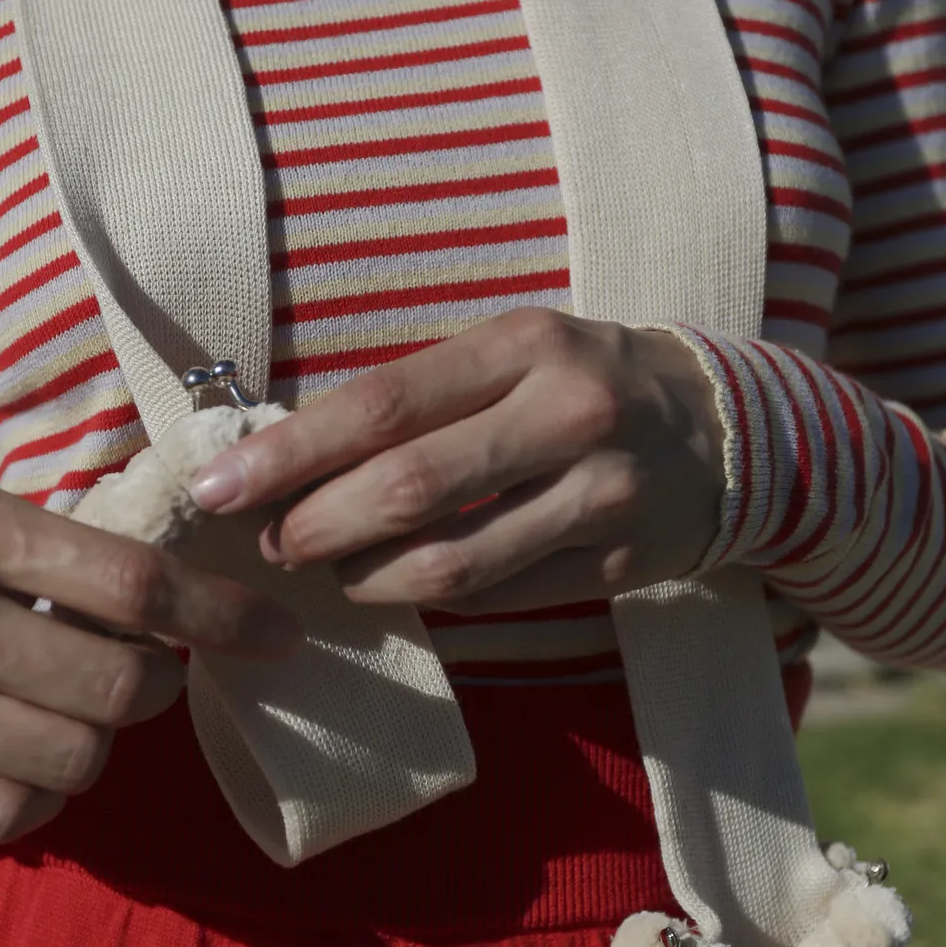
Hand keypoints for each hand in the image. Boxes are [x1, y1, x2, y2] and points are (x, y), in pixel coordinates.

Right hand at [0, 471, 298, 842]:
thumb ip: (46, 542)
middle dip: (162, 685)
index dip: (224, 616)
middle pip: (118, 689)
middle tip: (149, 668)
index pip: (132, 586)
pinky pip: (14, 813)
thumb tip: (171, 593)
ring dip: (104, 739)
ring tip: (78, 708)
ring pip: (77, 759)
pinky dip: (45, 791)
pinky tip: (28, 753)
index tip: (277, 632)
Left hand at [189, 310, 725, 613]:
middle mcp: (569, 413)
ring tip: (328, 572)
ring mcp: (601, 495)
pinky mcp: (620, 564)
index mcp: (525, 344)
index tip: (220, 484)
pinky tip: (397, 590)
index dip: (290, 453)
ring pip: (453, 563)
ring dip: (367, 578)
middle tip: (270, 543)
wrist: (726, 429)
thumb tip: (292, 454)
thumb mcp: (512, 353)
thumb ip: (419, 396)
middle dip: (315, 526)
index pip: (382, 404)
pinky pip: (500, 598)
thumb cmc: (582, 382)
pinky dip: (433, 602)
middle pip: (409, 488)